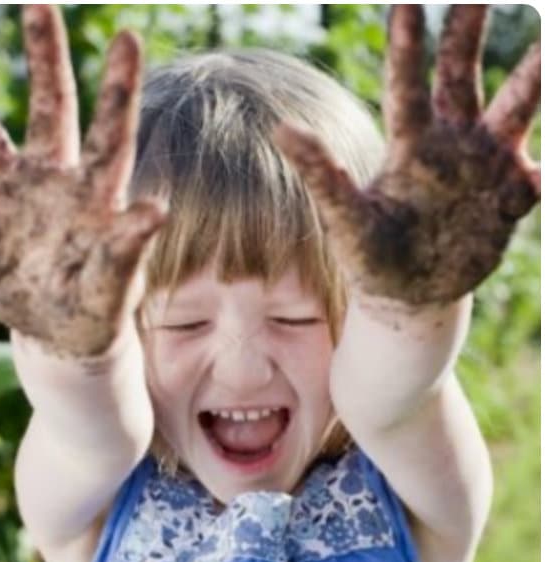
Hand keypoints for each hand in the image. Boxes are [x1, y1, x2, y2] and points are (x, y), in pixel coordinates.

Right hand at [0, 5, 165, 356]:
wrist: (61, 333)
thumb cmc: (99, 305)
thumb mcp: (115, 285)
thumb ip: (129, 248)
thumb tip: (155, 209)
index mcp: (95, 191)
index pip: (111, 131)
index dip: (118, 87)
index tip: (128, 36)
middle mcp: (54, 179)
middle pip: (51, 108)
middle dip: (46, 56)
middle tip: (38, 2)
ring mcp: (14, 196)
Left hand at [274, 6, 539, 307]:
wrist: (407, 295)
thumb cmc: (369, 253)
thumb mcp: (344, 218)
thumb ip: (321, 174)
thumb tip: (280, 128)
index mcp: (409, 146)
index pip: (408, 85)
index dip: (408, 46)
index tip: (406, 2)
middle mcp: (451, 144)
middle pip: (463, 77)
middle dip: (468, 33)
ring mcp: (486, 167)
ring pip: (517, 110)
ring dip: (534, 79)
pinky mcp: (512, 198)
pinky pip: (539, 178)